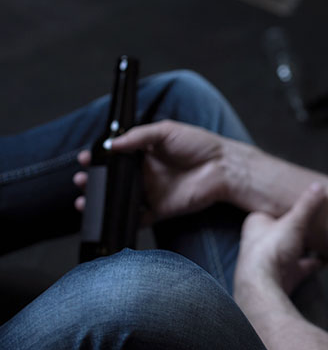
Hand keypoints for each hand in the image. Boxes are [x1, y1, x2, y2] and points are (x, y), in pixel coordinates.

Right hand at [73, 120, 237, 220]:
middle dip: (94, 180)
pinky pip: (139, 217)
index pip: (116, 157)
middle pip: (114, 180)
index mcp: (147, 154)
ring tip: (84, 199)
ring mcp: (153, 192)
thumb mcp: (167, 131)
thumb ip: (138, 136)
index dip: (99, 159)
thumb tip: (112, 143)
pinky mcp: (161, 209)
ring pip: (121, 199)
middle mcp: (147, 174)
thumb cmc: (201, 145)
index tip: (84, 158)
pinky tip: (109, 215)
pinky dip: (123, 218)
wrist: (224, 167)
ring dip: (102, 200)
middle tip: (81, 180)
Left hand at [236, 183, 325, 294]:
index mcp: (256, 223)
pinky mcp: (286, 275)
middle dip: (297, 226)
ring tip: (325, 235)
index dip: (283, 206)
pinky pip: (304, 266)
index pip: (270, 210)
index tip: (300, 200)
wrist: (265, 287)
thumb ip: (307, 205)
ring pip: (293, 248)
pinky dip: (316, 262)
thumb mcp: (293, 221)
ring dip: (307, 245)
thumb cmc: (270, 250)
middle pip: (283, 230)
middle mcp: (261, 241)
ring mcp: (274, 260)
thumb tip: (319, 185)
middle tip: (316, 216)